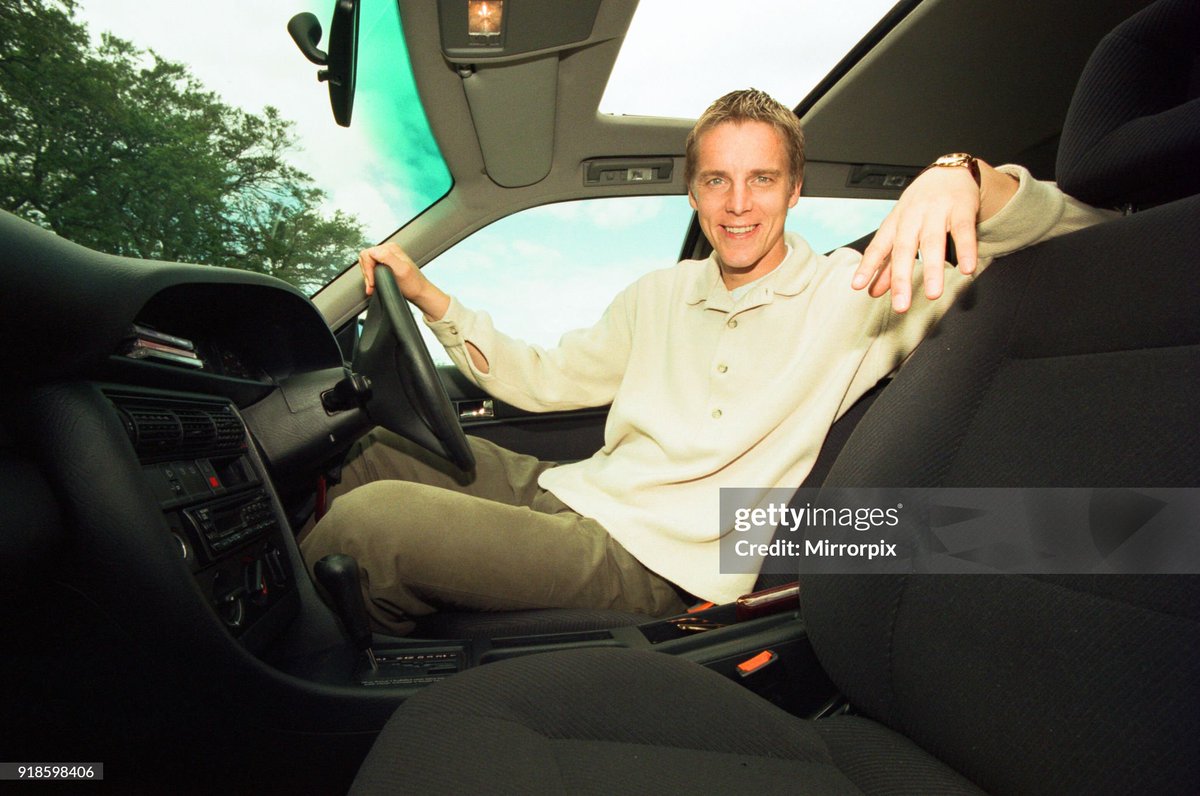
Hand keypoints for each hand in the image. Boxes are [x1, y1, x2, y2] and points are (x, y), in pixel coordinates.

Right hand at [360, 241, 419, 296]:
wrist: (420, 293)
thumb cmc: (413, 284)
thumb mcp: (401, 270)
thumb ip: (387, 257)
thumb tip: (375, 252)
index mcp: (390, 248)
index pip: (367, 254)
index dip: (367, 269)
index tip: (373, 281)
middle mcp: (388, 250)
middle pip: (365, 259)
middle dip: (367, 274)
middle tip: (373, 285)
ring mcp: (386, 257)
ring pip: (367, 265)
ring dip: (368, 277)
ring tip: (374, 286)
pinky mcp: (386, 265)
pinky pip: (371, 269)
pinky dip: (371, 278)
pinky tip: (375, 285)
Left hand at [851, 165, 981, 312]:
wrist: (949, 171)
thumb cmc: (921, 205)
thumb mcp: (901, 228)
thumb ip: (889, 262)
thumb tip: (873, 291)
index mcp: (895, 223)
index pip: (878, 246)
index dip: (868, 266)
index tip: (859, 286)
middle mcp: (912, 216)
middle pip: (904, 248)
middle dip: (901, 278)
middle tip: (900, 305)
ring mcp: (937, 211)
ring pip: (933, 242)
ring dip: (933, 269)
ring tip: (932, 294)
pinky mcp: (961, 208)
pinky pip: (963, 231)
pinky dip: (965, 250)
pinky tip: (966, 269)